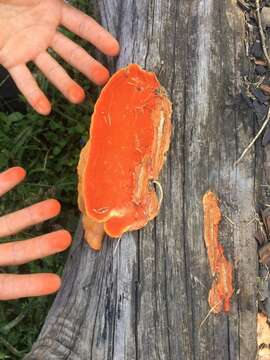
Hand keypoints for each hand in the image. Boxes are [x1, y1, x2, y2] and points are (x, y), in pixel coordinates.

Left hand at [0, 0, 119, 113]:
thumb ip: (52, 0)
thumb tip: (73, 3)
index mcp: (50, 8)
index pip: (80, 25)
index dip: (98, 36)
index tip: (114, 50)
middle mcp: (44, 31)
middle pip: (71, 52)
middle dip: (87, 65)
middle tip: (102, 79)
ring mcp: (29, 47)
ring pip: (52, 69)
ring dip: (65, 85)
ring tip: (78, 98)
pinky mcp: (11, 58)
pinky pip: (24, 79)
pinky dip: (33, 95)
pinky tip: (45, 110)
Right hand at [0, 167, 70, 299]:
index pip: (6, 285)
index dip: (29, 284)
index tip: (55, 283)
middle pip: (16, 251)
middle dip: (40, 245)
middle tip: (67, 239)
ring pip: (8, 223)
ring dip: (30, 214)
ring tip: (56, 205)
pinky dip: (1, 184)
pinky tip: (20, 172)